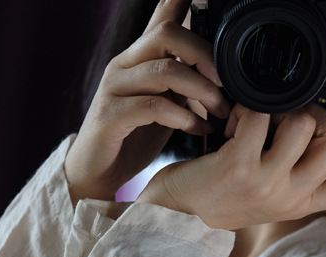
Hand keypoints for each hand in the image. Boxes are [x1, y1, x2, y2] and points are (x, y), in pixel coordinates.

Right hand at [64, 0, 230, 203]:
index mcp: (139, 57)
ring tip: (221, 111)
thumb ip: (183, 80)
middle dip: (205, 56)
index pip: (163, 17)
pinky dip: (183, 118)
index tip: (210, 4)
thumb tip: (220, 70)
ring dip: (202, 91)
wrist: (97, 171)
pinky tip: (199, 129)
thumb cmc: (133, 136)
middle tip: (228, 83)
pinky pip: (153, 107)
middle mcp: (124, 64)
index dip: (184, 4)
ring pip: (164, 71)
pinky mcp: (111, 116)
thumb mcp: (164, 100)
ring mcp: (115, 87)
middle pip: (167, 35)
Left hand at [136, 104, 325, 230]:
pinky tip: (234, 122)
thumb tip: (322, 123)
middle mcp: (291, 196)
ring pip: (303, 122)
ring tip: (258, 121)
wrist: (178, 214)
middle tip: (292, 117)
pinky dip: (247, 106)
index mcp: (303, 203)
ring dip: (280, 107)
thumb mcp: (270, 194)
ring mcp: (267, 183)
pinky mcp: (239, 166)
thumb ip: (297, 170)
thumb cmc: (222, 196)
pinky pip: (259, 114)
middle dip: (318, 115)